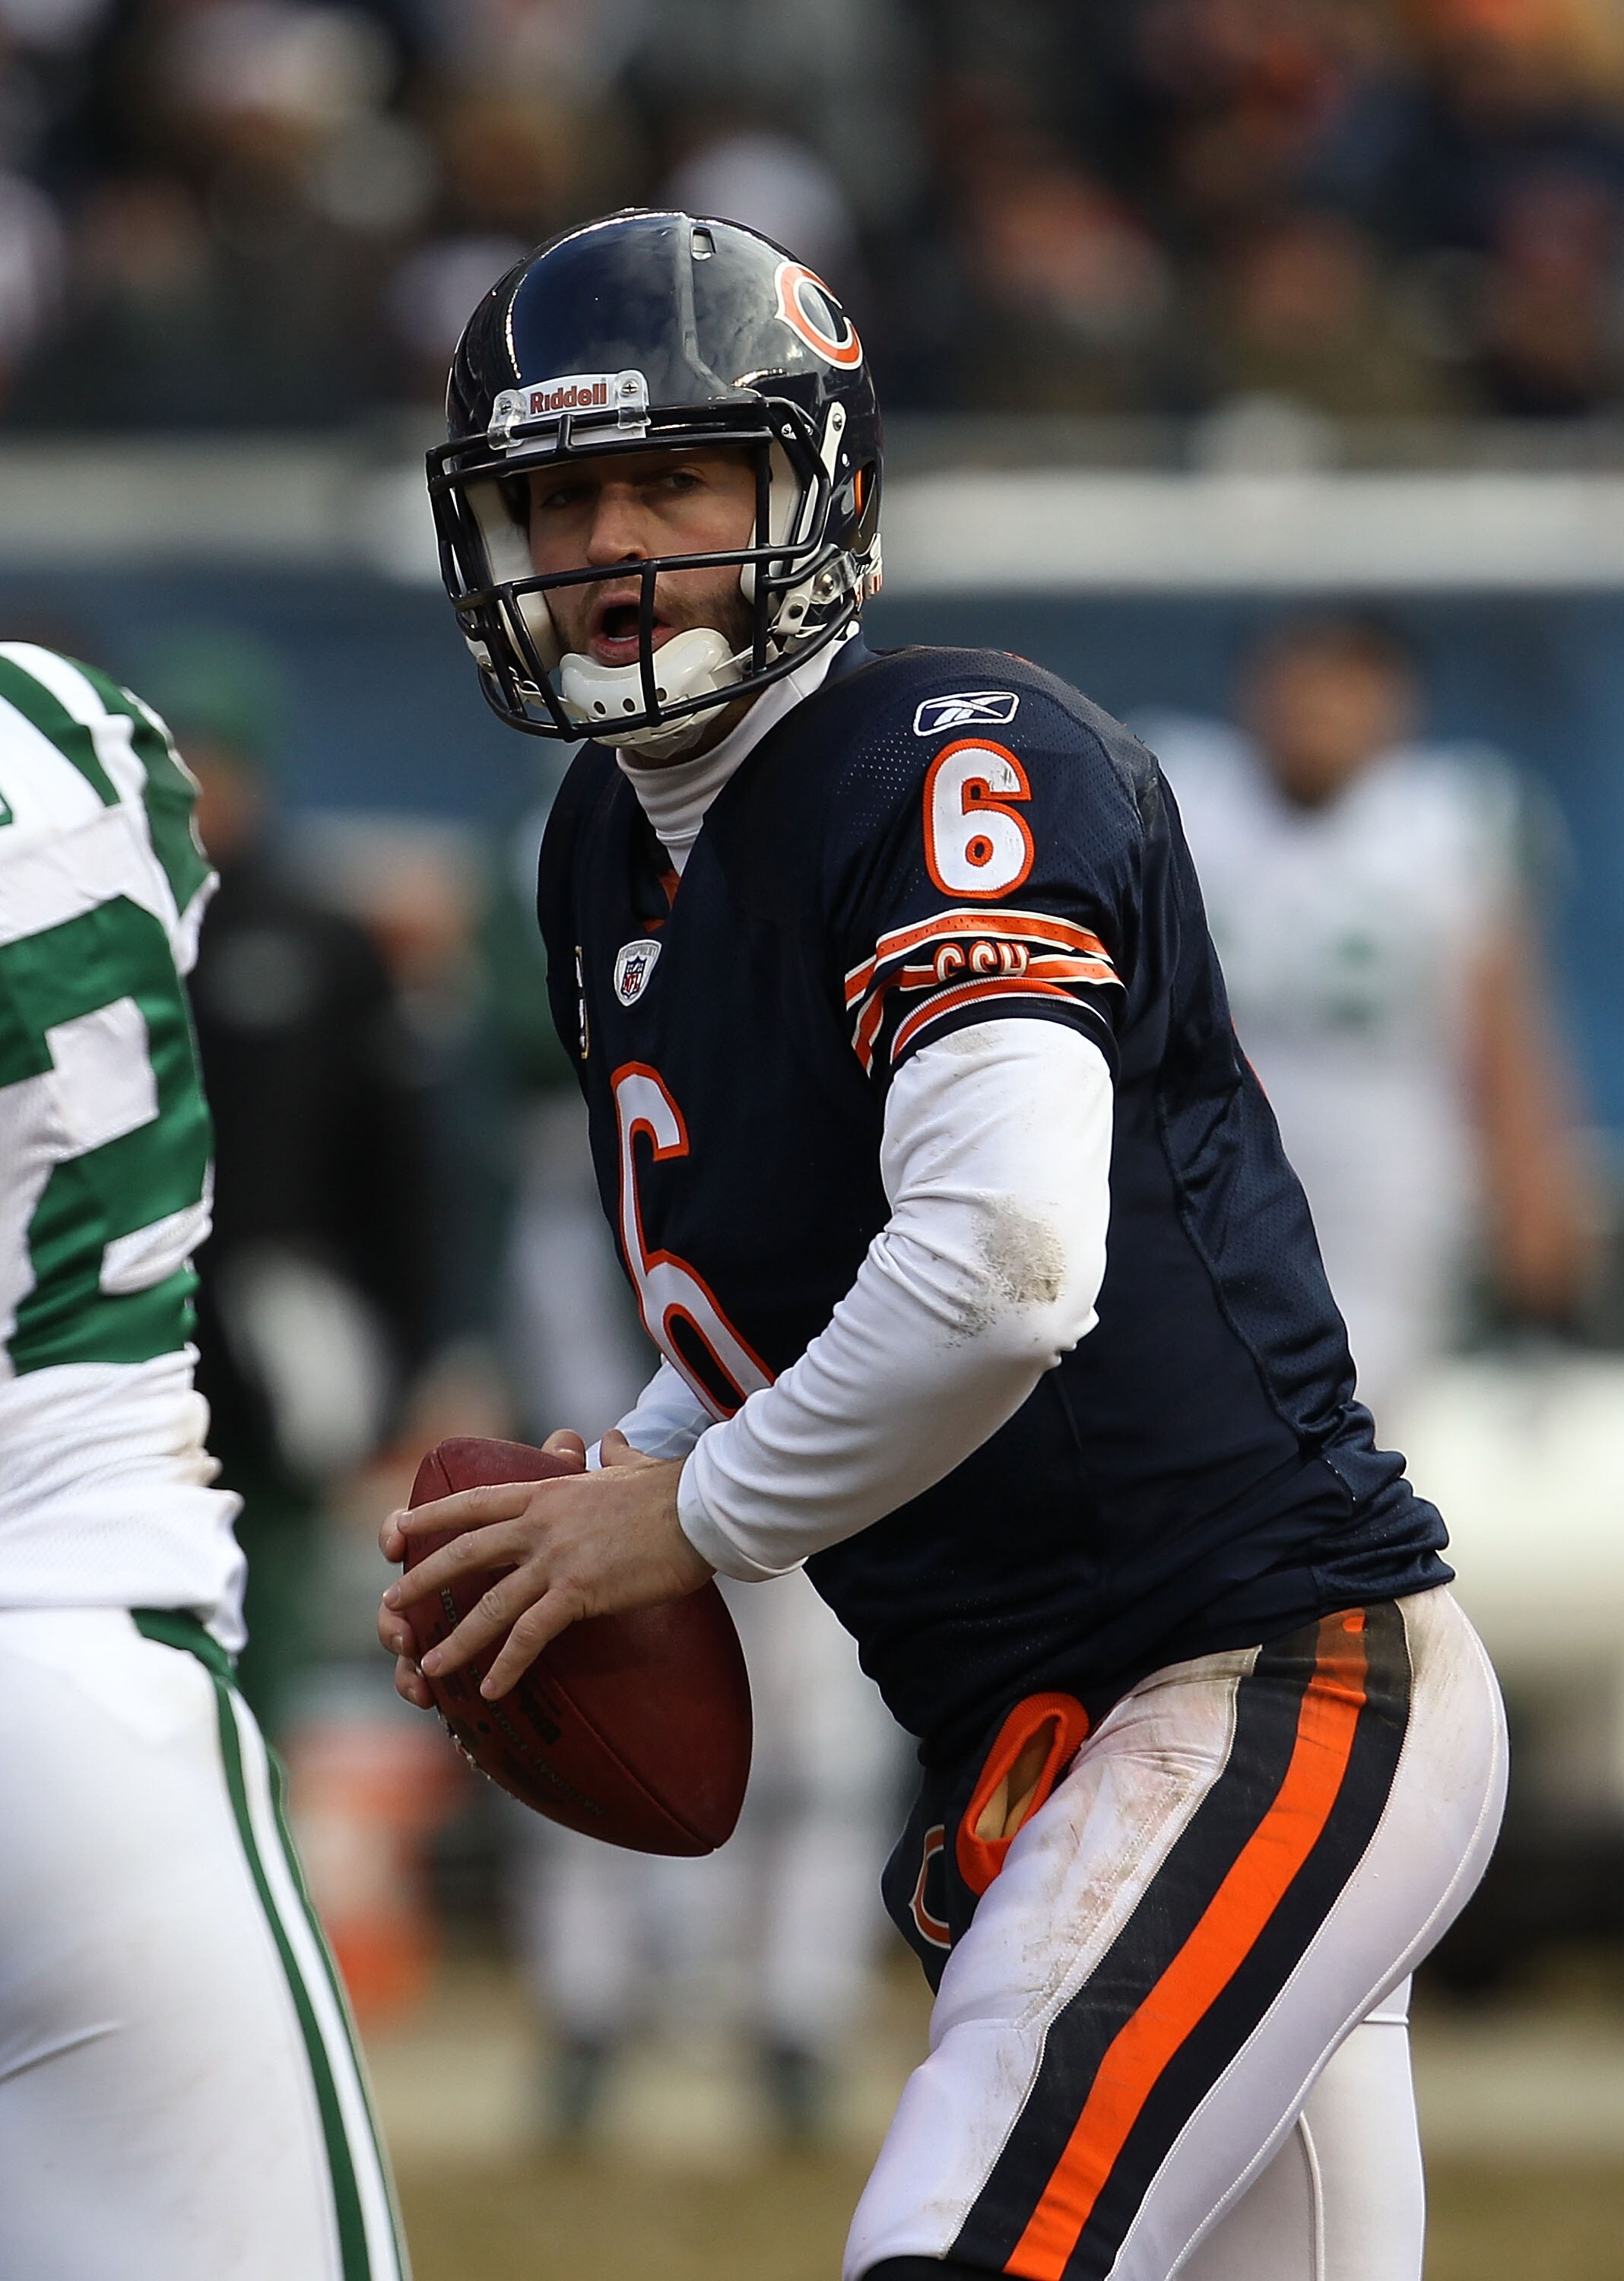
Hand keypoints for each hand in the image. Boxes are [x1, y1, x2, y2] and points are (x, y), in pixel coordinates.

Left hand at [377, 1429, 712, 1705]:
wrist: (701, 1508)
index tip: (396, 1529)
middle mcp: (541, 1523)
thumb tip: (612, 1439)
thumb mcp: (631, 1466)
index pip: (474, 1502)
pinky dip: (507, 1664)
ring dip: (455, 1639)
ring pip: (490, 1604)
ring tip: (428, 1666)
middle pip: (465, 1552)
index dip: (431, 1516)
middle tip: (390, 1604)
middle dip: (422, 1579)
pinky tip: (491, 1690)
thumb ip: (613, 1455)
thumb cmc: (674, 1488)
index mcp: (547, 1492)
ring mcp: (557, 1558)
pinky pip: (532, 1635)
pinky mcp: (579, 1591)